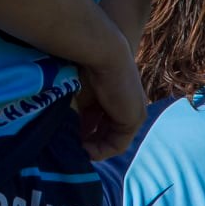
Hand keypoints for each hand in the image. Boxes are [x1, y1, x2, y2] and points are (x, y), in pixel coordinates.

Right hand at [72, 24, 144, 159]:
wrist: (104, 53)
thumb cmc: (88, 66)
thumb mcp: (82, 95)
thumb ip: (81, 113)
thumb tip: (72, 134)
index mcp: (116, 97)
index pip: (101, 121)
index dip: (86, 132)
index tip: (70, 138)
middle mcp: (128, 106)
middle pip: (108, 132)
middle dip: (90, 142)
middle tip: (73, 148)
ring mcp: (134, 114)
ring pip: (113, 140)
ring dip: (94, 148)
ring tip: (77, 151)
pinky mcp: (134, 119)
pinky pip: (118, 144)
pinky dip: (101, 151)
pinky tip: (85, 151)